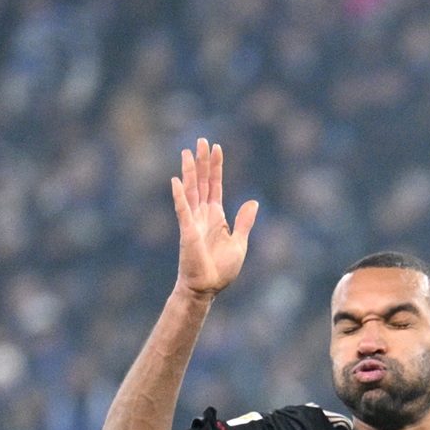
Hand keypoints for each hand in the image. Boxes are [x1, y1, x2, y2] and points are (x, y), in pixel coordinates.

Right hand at [171, 138, 257, 299]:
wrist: (207, 289)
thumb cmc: (220, 270)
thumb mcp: (239, 243)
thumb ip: (244, 222)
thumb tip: (253, 201)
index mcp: (216, 217)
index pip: (215, 186)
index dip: (216, 168)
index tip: (217, 148)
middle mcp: (203, 215)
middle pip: (202, 182)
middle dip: (203, 162)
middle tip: (201, 140)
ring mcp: (193, 221)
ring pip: (191, 191)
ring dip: (190, 172)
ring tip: (187, 151)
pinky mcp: (187, 231)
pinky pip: (183, 210)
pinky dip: (179, 196)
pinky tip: (176, 180)